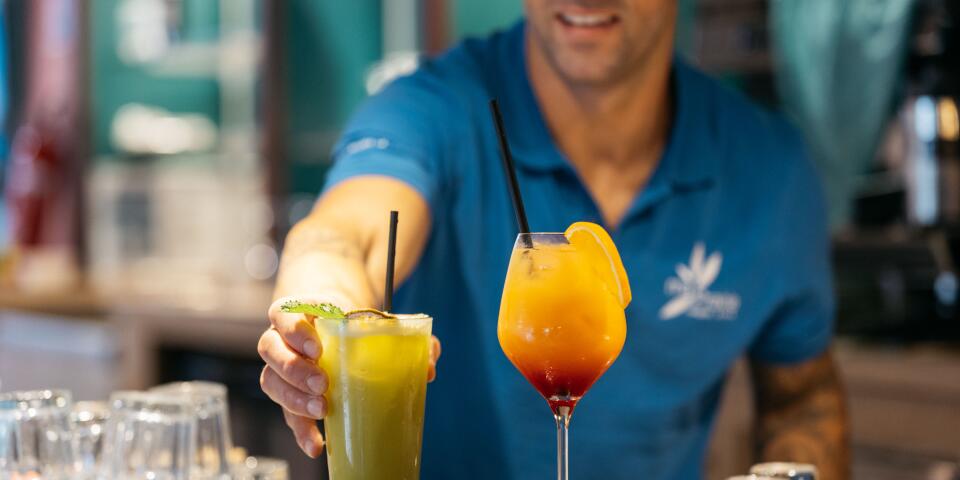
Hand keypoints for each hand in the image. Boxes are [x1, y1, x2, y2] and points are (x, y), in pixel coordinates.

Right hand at [258, 295, 441, 456]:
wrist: (339, 324)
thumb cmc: (355, 321)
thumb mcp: (375, 319)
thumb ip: (405, 334)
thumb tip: (429, 366)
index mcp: (301, 311)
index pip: (283, 314)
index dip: (295, 331)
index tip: (318, 349)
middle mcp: (282, 337)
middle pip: (271, 349)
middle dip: (295, 370)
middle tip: (324, 385)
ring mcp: (281, 366)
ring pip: (271, 380)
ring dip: (294, 399)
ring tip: (322, 410)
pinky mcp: (288, 394)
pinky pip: (285, 412)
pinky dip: (300, 430)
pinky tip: (316, 443)